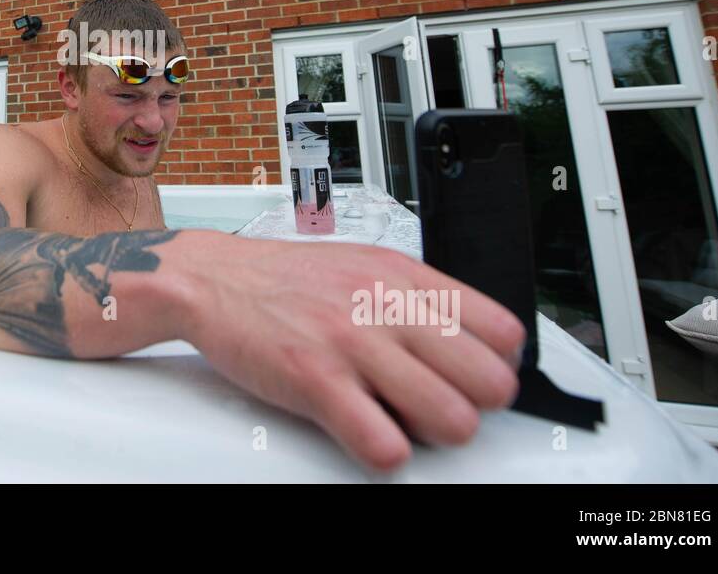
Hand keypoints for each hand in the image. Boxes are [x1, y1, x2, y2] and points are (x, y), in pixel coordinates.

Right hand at [180, 240, 526, 470]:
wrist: (213, 279)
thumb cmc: (287, 279)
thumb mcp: (366, 263)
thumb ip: (417, 297)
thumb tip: (469, 339)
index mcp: (405, 276)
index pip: (504, 333)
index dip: (497, 367)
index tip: (475, 379)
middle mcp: (387, 306)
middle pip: (490, 383)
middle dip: (473, 407)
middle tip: (440, 407)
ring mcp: (354, 343)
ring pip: (452, 419)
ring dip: (434, 434)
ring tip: (404, 424)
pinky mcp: (316, 379)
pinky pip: (384, 443)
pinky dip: (385, 453)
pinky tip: (368, 435)